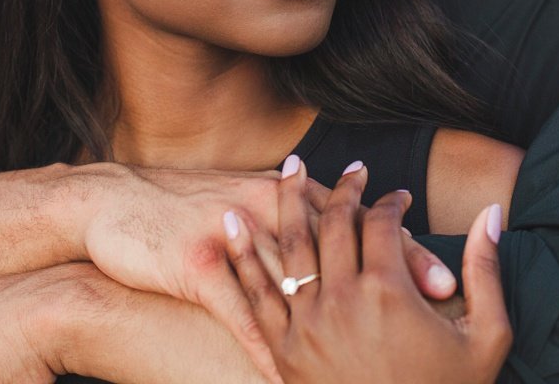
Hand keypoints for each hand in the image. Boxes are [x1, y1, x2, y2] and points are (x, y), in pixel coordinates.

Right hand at [79, 162, 460, 381]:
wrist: (112, 204)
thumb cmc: (178, 205)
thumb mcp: (237, 192)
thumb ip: (288, 211)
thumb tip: (340, 232)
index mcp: (278, 194)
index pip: (355, 219)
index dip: (404, 246)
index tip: (446, 276)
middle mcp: (264, 213)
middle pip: (344, 248)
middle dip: (398, 278)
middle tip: (446, 301)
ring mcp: (234, 243)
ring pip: (304, 283)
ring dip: (347, 321)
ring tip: (388, 354)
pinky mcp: (201, 273)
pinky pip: (248, 320)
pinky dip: (276, 352)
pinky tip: (300, 378)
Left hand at [224, 159, 511, 383]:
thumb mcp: (486, 336)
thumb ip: (486, 269)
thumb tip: (492, 213)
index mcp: (389, 290)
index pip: (381, 222)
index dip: (391, 201)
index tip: (398, 196)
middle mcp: (342, 299)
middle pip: (333, 221)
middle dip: (340, 187)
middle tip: (346, 168)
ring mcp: (307, 324)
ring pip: (289, 245)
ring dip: (286, 201)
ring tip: (286, 170)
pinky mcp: (282, 351)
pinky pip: (255, 292)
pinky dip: (241, 254)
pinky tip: (231, 223)